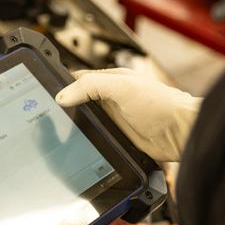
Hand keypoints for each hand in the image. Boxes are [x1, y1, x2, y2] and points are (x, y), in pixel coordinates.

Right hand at [56, 68, 201, 162]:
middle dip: (63, 108)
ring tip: (56, 132)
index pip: (76, 80)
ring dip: (73, 126)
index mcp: (110, 80)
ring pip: (83, 121)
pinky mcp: (117, 137)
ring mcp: (112, 119)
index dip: (60, 85)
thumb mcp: (122, 88)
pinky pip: (94, 138)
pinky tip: (77, 145)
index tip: (43, 93)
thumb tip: (62, 95)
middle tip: (46, 116)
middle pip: (77, 102)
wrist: (181, 133)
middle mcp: (109, 99)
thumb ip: (91, 87)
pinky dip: (85, 140)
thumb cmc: (161, 105)